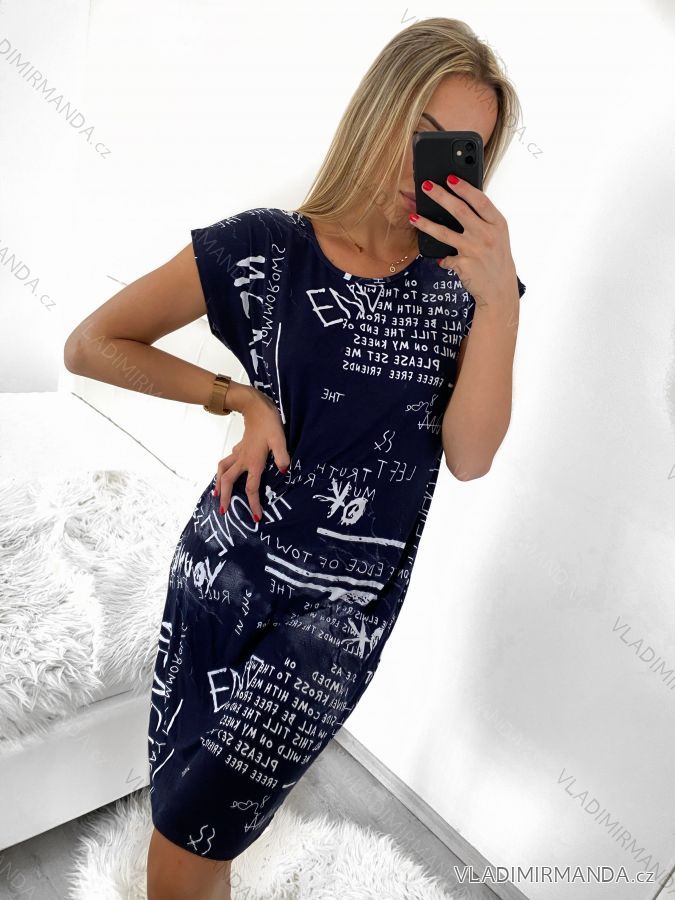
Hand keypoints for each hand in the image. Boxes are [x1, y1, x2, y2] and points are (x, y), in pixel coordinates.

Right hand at [213, 386, 289, 522]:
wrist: (255, 406)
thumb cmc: (269, 423)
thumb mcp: (279, 439)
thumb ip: (282, 456)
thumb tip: (284, 471)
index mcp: (253, 462)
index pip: (251, 488)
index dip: (253, 504)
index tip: (255, 517)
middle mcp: (242, 460)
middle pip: (229, 482)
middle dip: (226, 498)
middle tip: (223, 512)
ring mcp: (238, 453)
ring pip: (222, 471)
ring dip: (218, 484)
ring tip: (216, 495)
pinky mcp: (238, 448)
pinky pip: (226, 462)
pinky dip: (223, 471)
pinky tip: (225, 473)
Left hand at [410, 175, 518, 308]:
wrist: (499, 290)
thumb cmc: (497, 260)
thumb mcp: (499, 237)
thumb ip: (484, 221)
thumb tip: (459, 203)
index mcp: (498, 224)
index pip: (480, 200)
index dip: (464, 188)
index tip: (450, 178)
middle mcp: (486, 234)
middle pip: (459, 210)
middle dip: (440, 196)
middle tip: (426, 186)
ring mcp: (474, 249)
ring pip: (444, 232)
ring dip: (426, 223)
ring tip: (413, 216)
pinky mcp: (463, 264)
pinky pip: (446, 257)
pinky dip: (444, 259)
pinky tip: (443, 260)